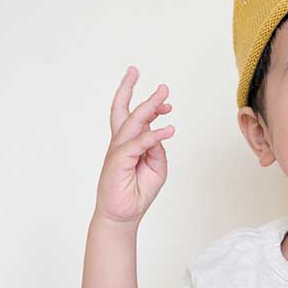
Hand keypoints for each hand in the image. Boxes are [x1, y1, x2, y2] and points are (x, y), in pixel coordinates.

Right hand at [94, 66, 175, 224]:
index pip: (136, 118)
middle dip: (130, 89)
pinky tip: (169, 129)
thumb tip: (159, 134)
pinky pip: (138, 144)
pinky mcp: (118, 162)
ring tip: (163, 95)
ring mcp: (118, 151)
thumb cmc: (137, 192)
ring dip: (148, 107)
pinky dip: (154, 135)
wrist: (123, 215)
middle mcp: (121, 143)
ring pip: (132, 122)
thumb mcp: (156, 168)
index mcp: (129, 144)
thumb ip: (157, 149)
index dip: (150, 106)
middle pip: (123, 110)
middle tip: (140, 72)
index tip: (167, 102)